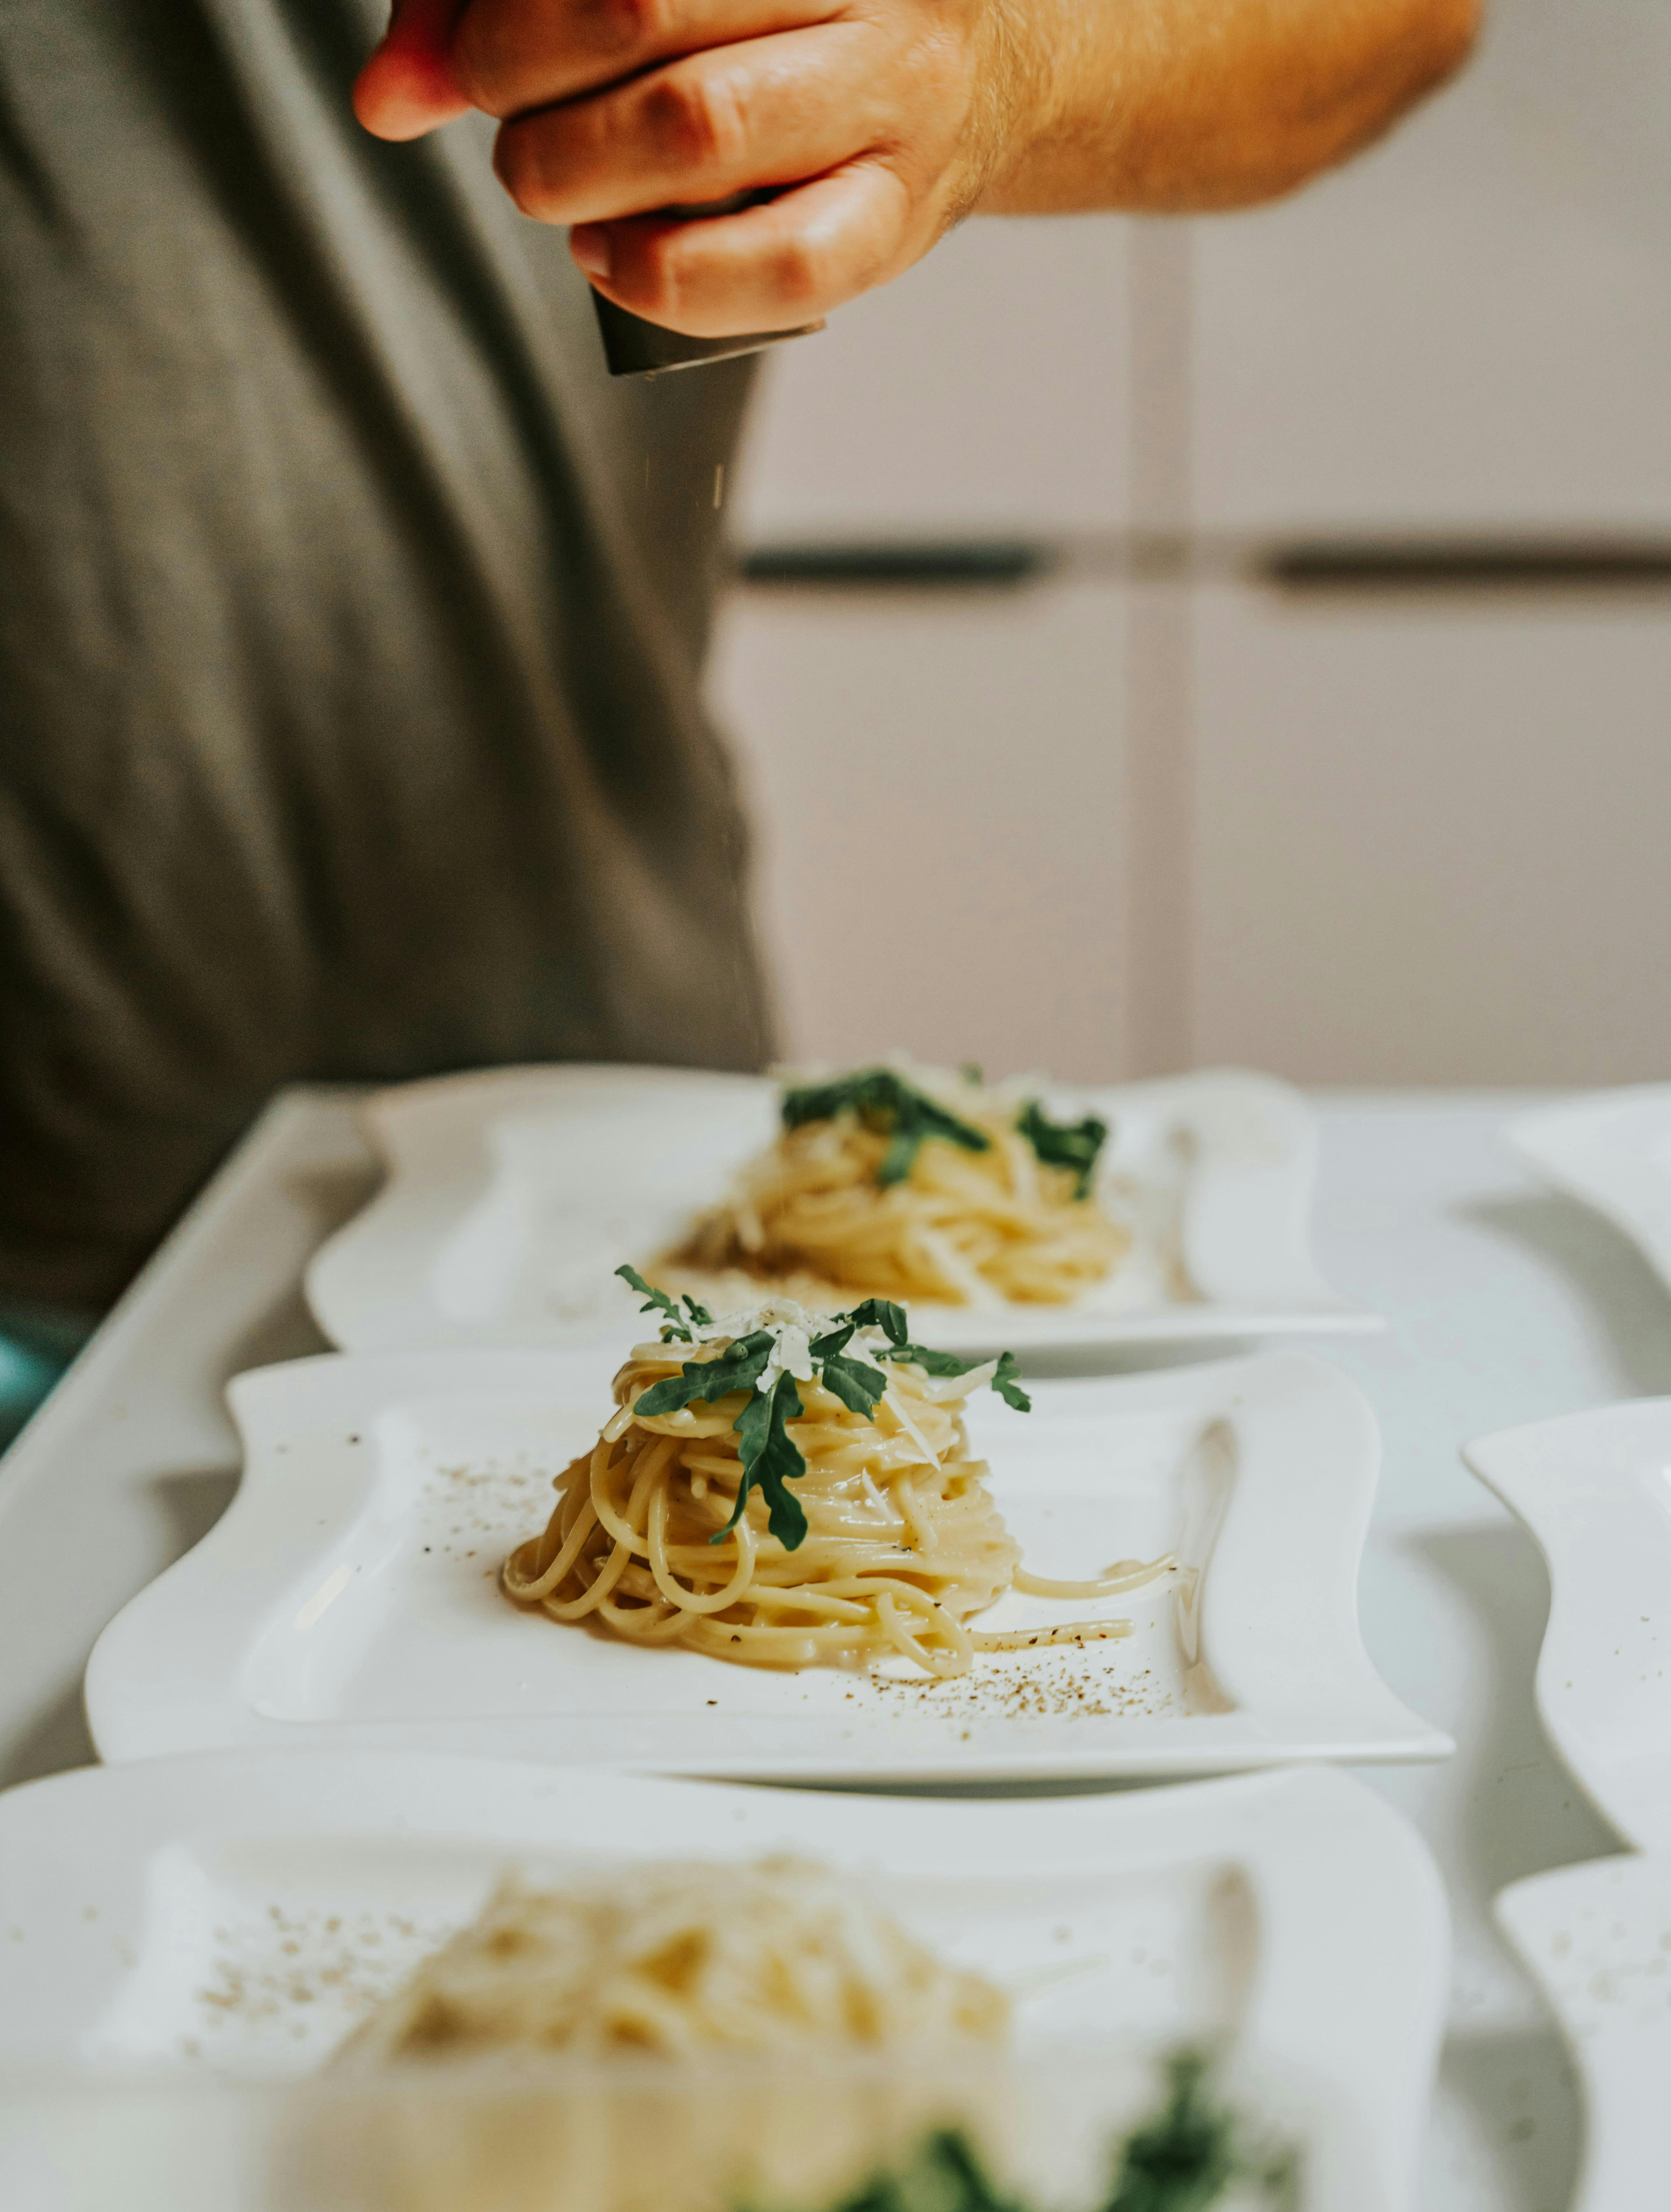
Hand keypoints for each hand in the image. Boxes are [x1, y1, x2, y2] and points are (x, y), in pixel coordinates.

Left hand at [353, 0, 1479, 338]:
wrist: (984, 68)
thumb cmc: (795, 17)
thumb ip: (515, 5)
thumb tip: (386, 93)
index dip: (498, 3)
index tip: (455, 47)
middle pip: (639, 12)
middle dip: (518, 73)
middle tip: (499, 111)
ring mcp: (895, 103)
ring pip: (698, 131)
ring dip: (575, 170)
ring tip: (545, 179)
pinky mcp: (900, 221)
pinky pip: (774, 267)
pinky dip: (661, 275)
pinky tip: (608, 260)